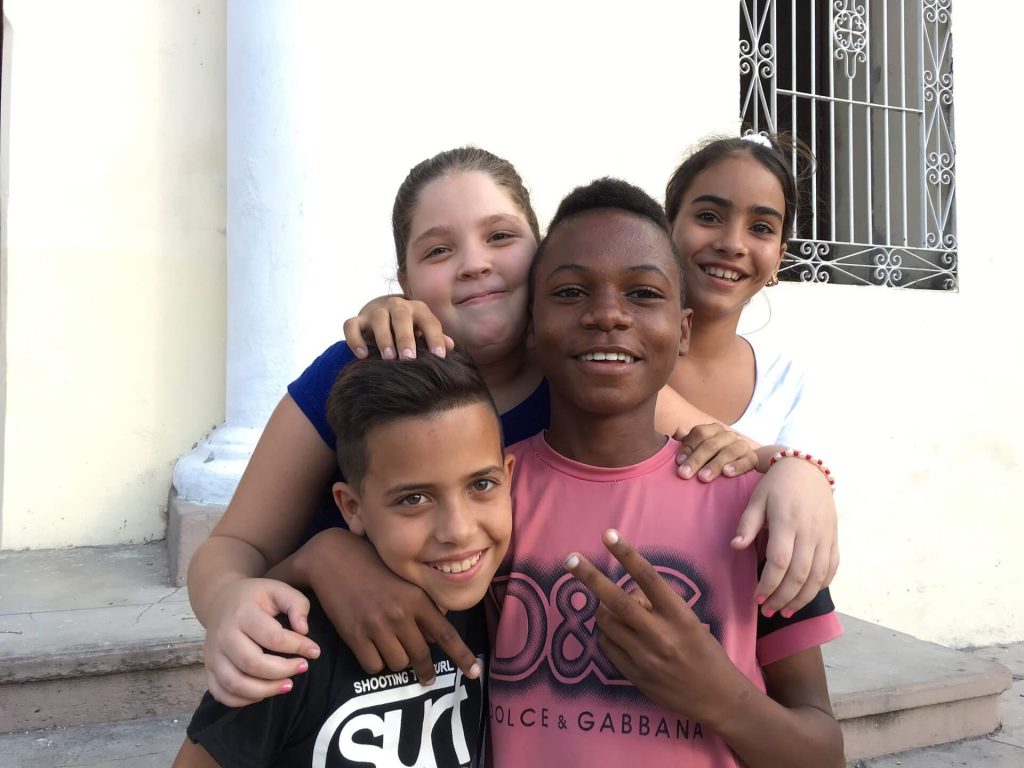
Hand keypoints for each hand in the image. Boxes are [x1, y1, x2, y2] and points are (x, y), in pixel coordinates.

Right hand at [203, 578, 319, 706]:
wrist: (219, 599)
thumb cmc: (255, 597)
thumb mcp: (278, 589)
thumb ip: (296, 604)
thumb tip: (303, 630)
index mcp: (243, 613)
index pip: (272, 637)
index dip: (297, 647)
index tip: (314, 651)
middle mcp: (223, 635)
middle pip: (252, 664)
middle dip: (282, 671)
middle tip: (302, 668)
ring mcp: (213, 655)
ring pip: (235, 683)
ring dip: (265, 690)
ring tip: (287, 685)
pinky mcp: (209, 668)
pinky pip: (221, 693)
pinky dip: (242, 700)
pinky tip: (262, 694)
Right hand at [305, 528, 480, 684]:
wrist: (333, 558)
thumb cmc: (372, 564)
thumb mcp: (404, 577)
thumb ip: (424, 600)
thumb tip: (440, 624)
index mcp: (417, 598)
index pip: (446, 634)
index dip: (462, 656)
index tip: (473, 673)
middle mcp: (400, 614)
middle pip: (422, 655)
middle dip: (425, 670)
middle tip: (426, 677)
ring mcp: (377, 626)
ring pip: (398, 663)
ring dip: (396, 659)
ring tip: (389, 646)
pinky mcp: (354, 635)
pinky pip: (373, 666)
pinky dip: (374, 662)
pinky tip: (371, 647)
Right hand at [342, 295, 453, 359]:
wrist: (384, 311)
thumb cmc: (410, 327)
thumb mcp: (424, 330)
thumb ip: (436, 338)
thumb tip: (450, 346)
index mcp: (417, 309)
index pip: (429, 322)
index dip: (435, 338)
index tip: (439, 357)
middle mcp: (397, 306)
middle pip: (401, 316)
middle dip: (405, 337)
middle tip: (409, 358)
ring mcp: (376, 311)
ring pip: (378, 319)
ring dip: (383, 338)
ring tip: (388, 358)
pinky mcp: (359, 319)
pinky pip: (352, 325)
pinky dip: (355, 339)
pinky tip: (361, 355)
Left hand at [564, 529, 745, 725]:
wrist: (716, 697)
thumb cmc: (704, 651)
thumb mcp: (689, 622)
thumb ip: (658, 606)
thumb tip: (627, 592)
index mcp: (680, 616)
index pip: (648, 578)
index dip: (627, 554)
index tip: (608, 535)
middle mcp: (661, 635)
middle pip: (618, 601)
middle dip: (591, 578)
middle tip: (570, 560)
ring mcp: (645, 657)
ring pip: (607, 623)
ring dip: (601, 609)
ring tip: (608, 607)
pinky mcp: (634, 675)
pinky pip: (607, 646)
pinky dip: (605, 634)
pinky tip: (616, 633)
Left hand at [674, 423, 757, 480]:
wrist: (743, 460)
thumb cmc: (714, 455)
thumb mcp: (700, 448)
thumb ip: (687, 441)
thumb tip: (678, 432)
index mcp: (714, 430)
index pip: (700, 433)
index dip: (688, 447)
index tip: (678, 462)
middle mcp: (728, 435)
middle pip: (711, 444)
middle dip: (696, 460)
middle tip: (684, 474)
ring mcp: (742, 445)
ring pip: (728, 452)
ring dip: (714, 465)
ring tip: (703, 477)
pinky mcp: (753, 458)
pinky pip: (746, 461)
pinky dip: (736, 467)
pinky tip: (727, 473)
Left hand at [731, 459, 838, 616]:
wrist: (808, 469)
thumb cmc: (776, 486)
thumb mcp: (757, 499)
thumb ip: (747, 524)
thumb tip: (735, 547)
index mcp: (787, 522)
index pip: (779, 562)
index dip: (768, 584)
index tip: (756, 598)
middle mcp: (809, 532)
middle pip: (799, 575)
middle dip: (782, 598)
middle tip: (767, 611)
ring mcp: (825, 537)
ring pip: (817, 577)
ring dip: (801, 599)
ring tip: (785, 611)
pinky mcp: (834, 539)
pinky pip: (831, 568)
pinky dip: (820, 586)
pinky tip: (805, 595)